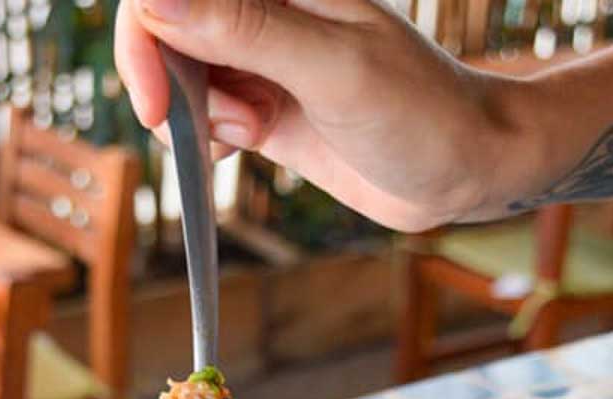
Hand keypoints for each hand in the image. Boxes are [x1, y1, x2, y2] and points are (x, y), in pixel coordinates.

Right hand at [114, 0, 520, 230]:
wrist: (464, 168)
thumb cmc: (419, 112)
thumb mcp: (332, 69)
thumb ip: (246, 31)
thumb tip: (155, 1)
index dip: (147, 35)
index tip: (157, 105)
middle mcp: (266, 8)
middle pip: (167, 26)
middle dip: (168, 83)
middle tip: (205, 134)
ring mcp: (262, 56)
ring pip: (181, 74)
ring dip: (193, 116)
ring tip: (250, 135)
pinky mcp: (265, 105)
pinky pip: (205, 114)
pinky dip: (206, 138)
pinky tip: (240, 150)